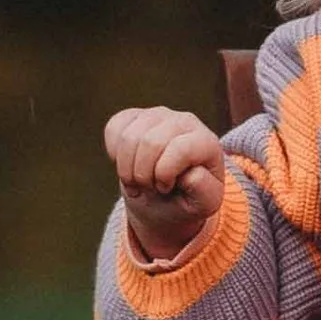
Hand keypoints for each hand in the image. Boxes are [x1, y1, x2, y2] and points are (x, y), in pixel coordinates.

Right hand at [104, 104, 228, 261]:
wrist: (167, 197)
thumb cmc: (187, 200)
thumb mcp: (202, 204)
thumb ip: (204, 191)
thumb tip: (189, 173)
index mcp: (206, 142)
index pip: (180, 149)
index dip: (165, 175)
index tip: (165, 187)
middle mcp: (185, 121)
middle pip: (150, 142)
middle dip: (142, 174)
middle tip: (147, 188)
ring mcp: (158, 115)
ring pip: (129, 136)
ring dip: (126, 168)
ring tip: (137, 182)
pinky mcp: (136, 115)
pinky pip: (114, 128)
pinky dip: (114, 154)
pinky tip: (128, 164)